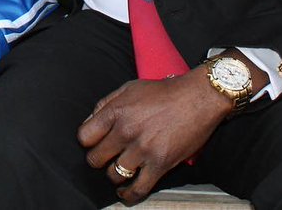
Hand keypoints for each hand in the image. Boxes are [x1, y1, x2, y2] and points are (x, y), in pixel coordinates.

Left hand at [77, 67, 231, 203]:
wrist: (197, 99)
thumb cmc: (163, 92)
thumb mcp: (128, 88)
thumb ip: (105, 104)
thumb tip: (90, 121)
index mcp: (116, 112)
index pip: (85, 137)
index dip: (87, 142)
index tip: (93, 143)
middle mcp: (126, 131)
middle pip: (96, 158)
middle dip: (97, 160)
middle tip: (105, 158)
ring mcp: (143, 149)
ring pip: (114, 174)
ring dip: (114, 175)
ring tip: (118, 170)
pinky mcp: (160, 164)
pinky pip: (138, 188)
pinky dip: (128, 194)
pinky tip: (125, 192)